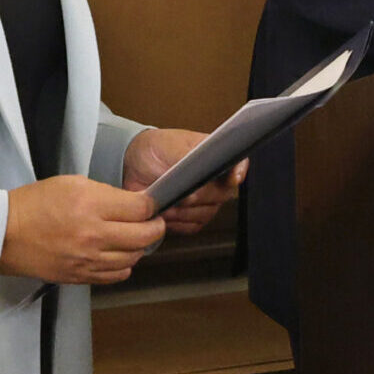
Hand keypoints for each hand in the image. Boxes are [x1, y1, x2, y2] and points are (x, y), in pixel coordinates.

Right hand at [0, 176, 162, 283]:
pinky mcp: (78, 276)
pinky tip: (118, 256)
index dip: (152, 206)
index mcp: (92, 206)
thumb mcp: (72, 183)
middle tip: (153, 222)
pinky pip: (115, 276)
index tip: (151, 205)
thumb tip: (132, 204)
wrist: (1, 234)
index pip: (142, 209)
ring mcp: (87, 259)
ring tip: (134, 238)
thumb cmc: (35, 203)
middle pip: (145, 236)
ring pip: (134, 258)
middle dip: (155, 227)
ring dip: (140, 248)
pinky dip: (123, 266)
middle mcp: (94, 235)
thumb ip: (106, 194)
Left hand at [120, 128, 245, 235]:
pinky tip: (165, 211)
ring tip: (167, 201)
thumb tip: (204, 171)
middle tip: (181, 192)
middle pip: (222, 195)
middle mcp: (215, 180)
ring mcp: (204, 200)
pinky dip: (177, 222)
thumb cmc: (157, 149)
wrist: (134, 164)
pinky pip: (191, 227)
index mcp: (217, 157)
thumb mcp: (172, 146)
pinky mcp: (191, 217)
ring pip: (206, 213)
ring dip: (184, 211)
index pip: (239, 165)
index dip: (238, 172)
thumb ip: (191, 158)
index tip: (231, 178)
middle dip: (199, 196)